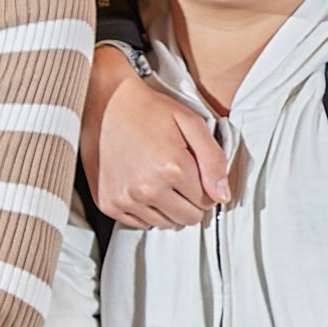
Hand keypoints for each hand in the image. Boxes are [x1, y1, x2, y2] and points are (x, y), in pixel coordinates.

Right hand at [90, 62, 231, 227]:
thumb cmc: (147, 109)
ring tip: (158, 179)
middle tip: (179, 177)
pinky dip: (145, 210)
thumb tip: (222, 195)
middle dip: (190, 201)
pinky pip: (139, 224)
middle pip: (187, 218)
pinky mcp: (109, 203)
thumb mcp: (191, 123)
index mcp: (172, 168)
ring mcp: (126, 198)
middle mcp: (148, 188)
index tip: (194, 172)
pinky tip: (141, 186)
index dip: (205, 187)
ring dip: (167, 207)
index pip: (207, 201)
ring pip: (165, 224)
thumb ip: (213, 160)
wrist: (105, 102)